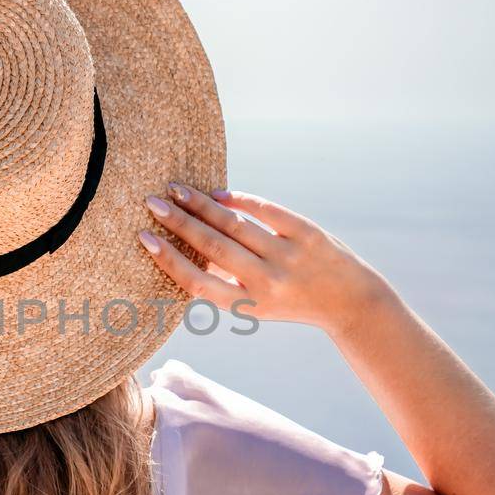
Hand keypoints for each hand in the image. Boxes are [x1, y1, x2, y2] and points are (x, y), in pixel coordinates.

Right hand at [139, 183, 391, 335]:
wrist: (349, 301)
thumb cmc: (291, 300)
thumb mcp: (257, 304)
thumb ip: (224, 281)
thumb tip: (181, 252)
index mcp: (247, 304)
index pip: (198, 282)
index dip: (168, 259)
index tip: (145, 237)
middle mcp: (266, 281)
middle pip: (211, 246)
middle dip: (177, 222)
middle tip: (152, 202)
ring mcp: (288, 256)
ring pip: (234, 224)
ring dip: (200, 204)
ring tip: (177, 189)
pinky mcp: (307, 233)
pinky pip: (265, 210)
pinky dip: (238, 199)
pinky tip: (217, 192)